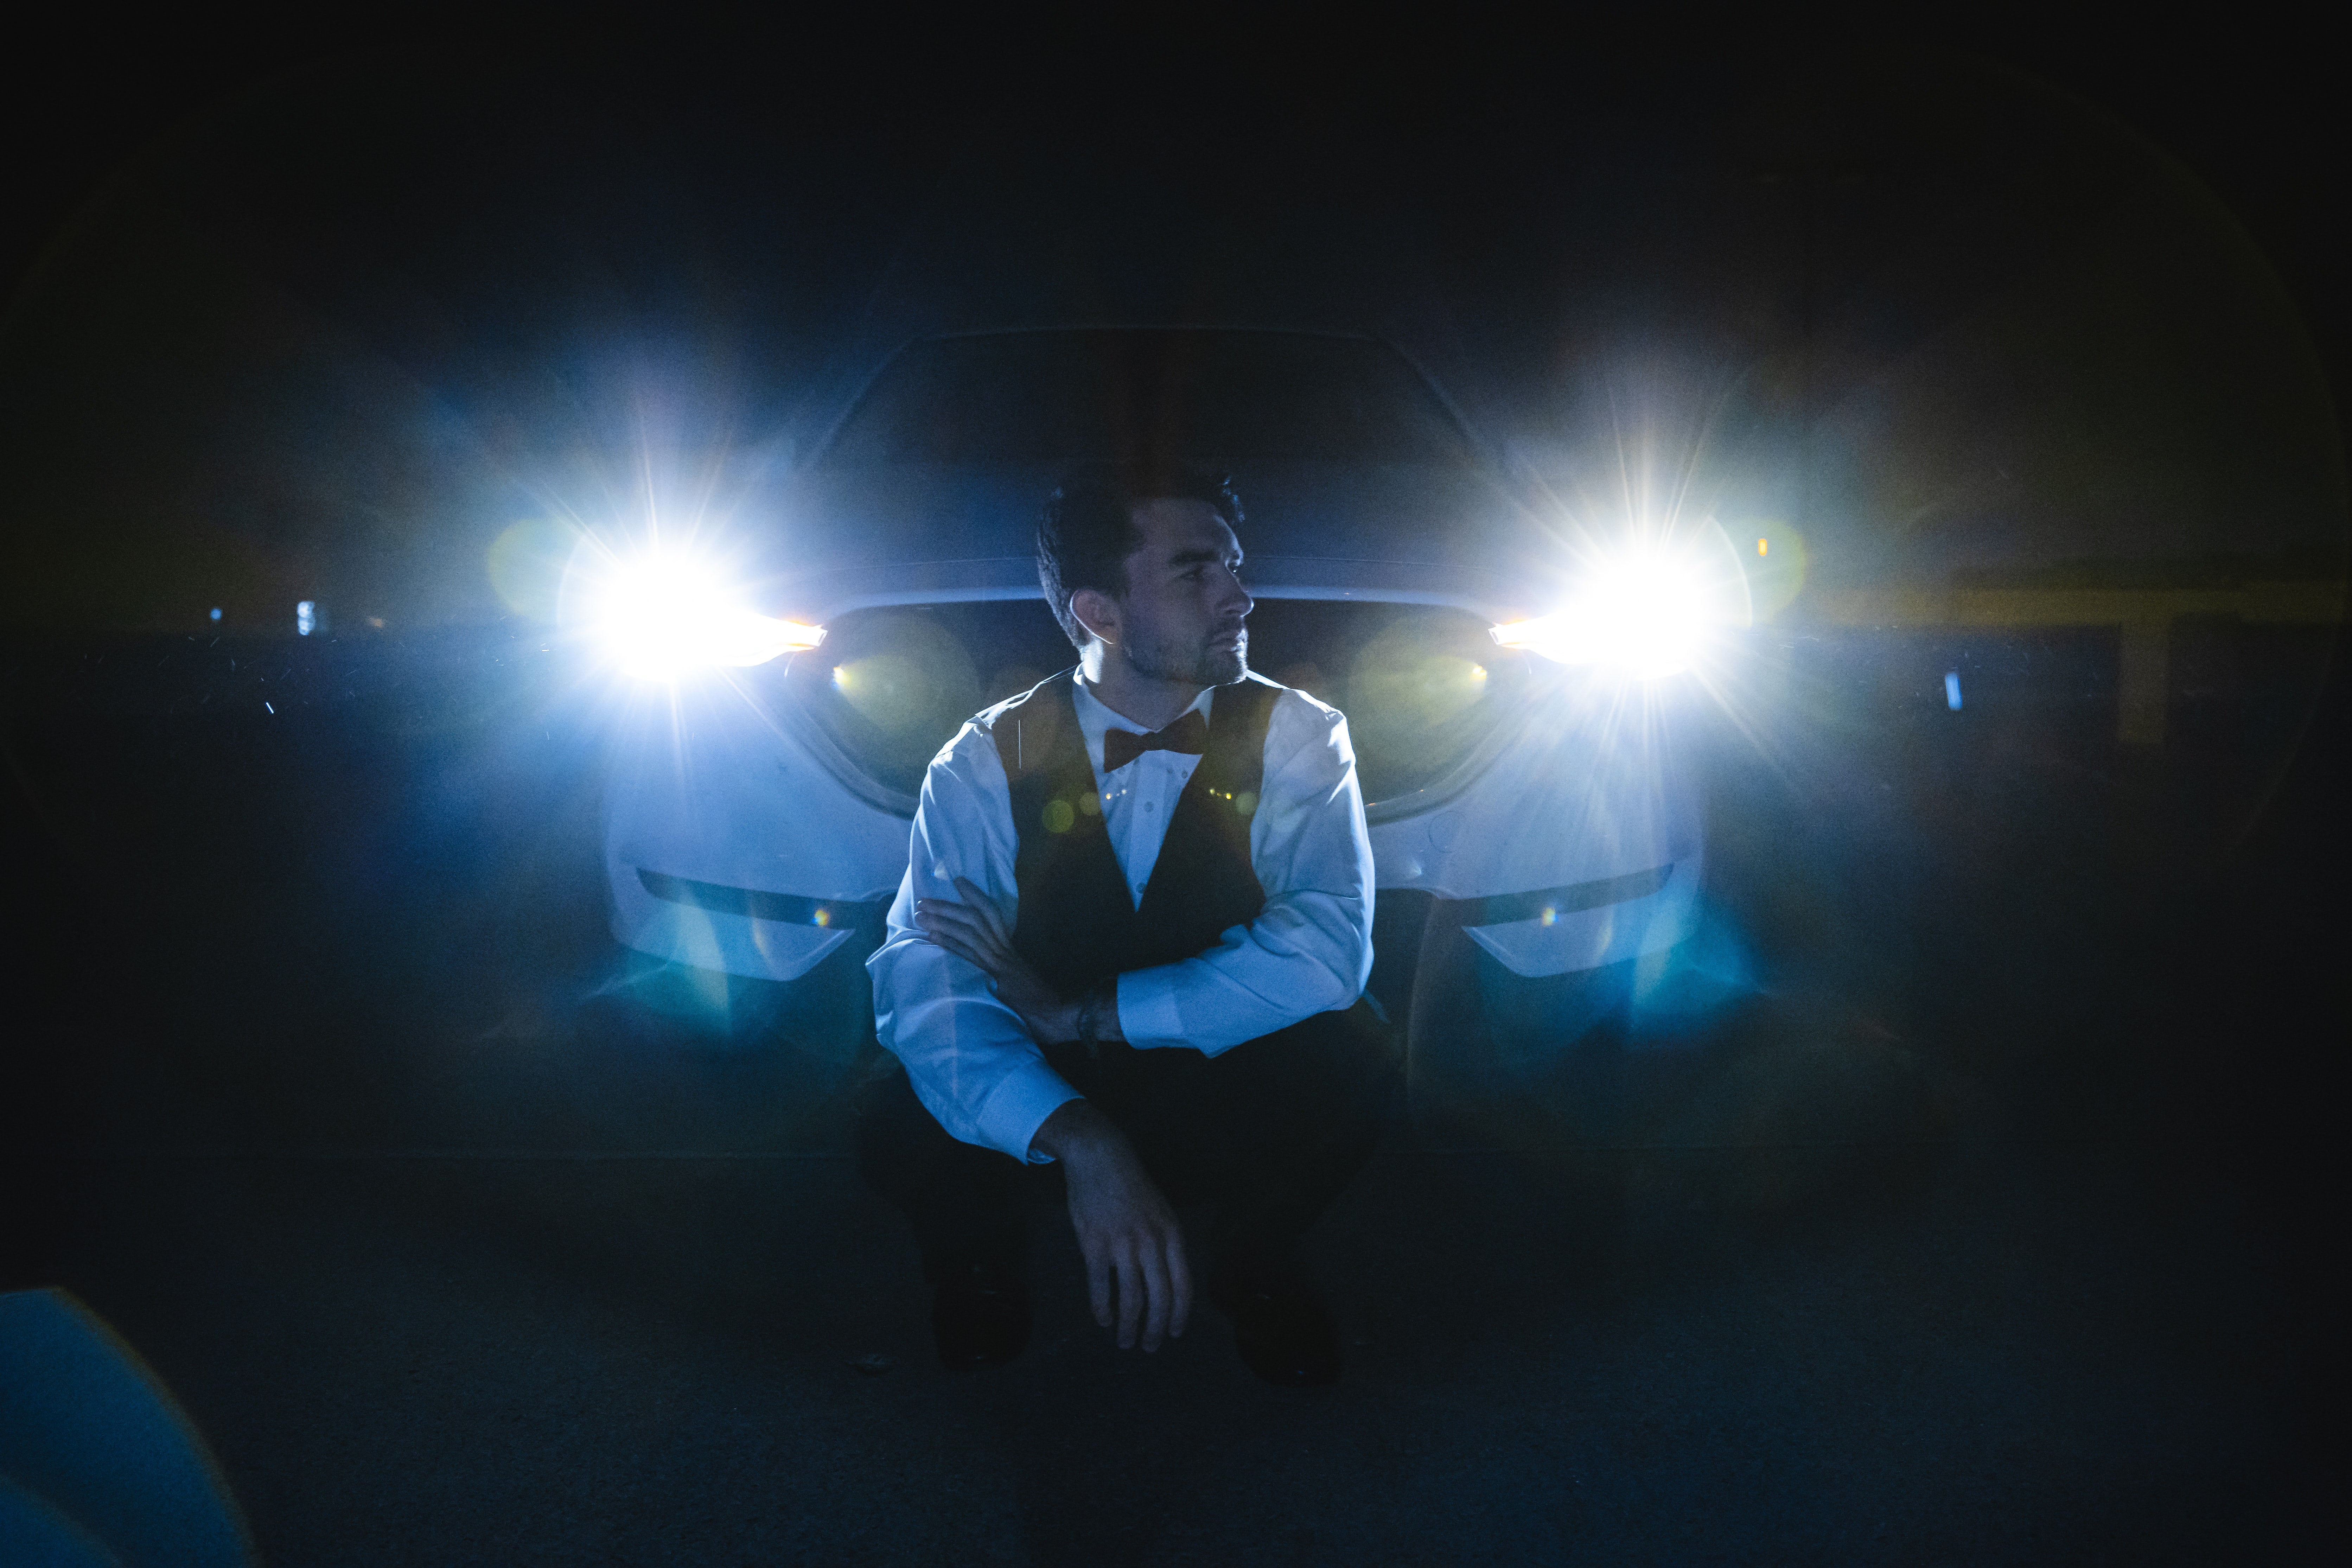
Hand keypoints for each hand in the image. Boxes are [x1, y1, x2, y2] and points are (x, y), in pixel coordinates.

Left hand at [915, 877, 1092, 1041]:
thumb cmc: (1035, 1002)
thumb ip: (997, 968)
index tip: (957, 880)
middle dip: (948, 906)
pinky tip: (931, 937)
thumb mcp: (1013, 979)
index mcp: (1007, 947)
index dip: (974, 894)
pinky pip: (969, 955)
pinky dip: (949, 944)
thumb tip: (979, 964)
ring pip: (970, 931)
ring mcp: (999, 961)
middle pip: (975, 917)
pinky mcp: (995, 975)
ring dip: (943, 921)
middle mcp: (1003, 949)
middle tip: (923, 900)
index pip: (991, 912)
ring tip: (920, 915)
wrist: (1054, 1015)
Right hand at [1030, 1100, 1191, 1350]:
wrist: (1100, 1157)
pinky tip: (1103, 1320)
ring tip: (1125, 1341)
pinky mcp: (1094, 1244)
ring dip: (1129, 1326)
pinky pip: (1101, 1286)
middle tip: (1149, 1347)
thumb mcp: (1160, 1210)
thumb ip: (1165, 1243)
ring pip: (1131, 1298)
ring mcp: (1123, 1244)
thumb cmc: (1131, 1185)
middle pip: (1160, 1299)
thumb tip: (1167, 1278)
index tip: (1175, 1333)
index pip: (1183, 1286)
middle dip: (1156, 1329)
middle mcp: (1152, 1243)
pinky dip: (1103, 1308)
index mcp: (1172, 1235)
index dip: (1179, 1315)